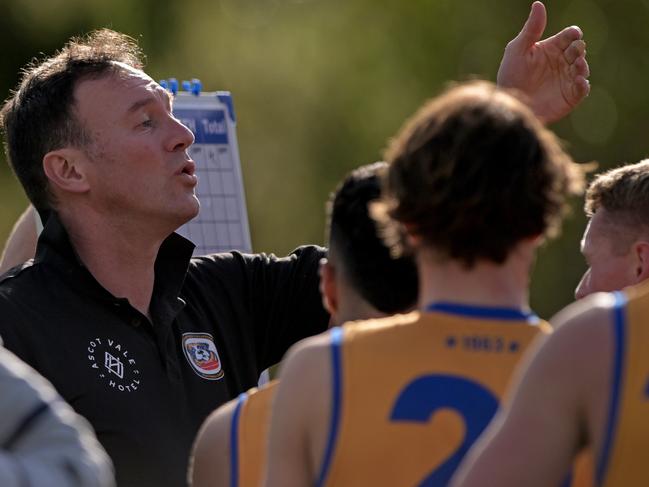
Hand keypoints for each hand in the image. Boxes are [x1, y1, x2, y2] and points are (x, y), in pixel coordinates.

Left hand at [497, 1, 589, 123]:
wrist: (509, 105)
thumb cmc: (510, 76)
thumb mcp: (517, 50)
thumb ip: (531, 29)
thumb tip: (538, 4)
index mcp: (551, 48)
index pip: (569, 36)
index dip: (573, 34)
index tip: (573, 35)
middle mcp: (561, 62)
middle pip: (578, 49)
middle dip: (578, 48)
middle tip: (572, 52)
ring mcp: (566, 79)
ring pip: (582, 67)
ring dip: (582, 65)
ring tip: (576, 65)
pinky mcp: (569, 96)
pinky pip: (582, 89)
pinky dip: (583, 84)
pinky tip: (578, 81)